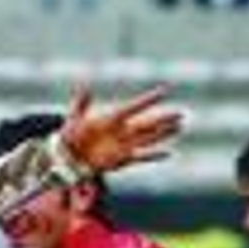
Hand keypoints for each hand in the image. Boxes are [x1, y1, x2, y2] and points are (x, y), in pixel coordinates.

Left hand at [60, 85, 182, 174]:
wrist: (68, 157)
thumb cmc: (71, 136)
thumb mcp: (74, 119)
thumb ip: (80, 105)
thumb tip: (84, 87)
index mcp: (112, 118)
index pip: (135, 107)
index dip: (149, 99)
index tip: (164, 91)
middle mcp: (121, 131)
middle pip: (147, 123)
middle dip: (164, 118)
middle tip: (180, 113)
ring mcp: (123, 145)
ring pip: (148, 138)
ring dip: (163, 134)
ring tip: (179, 128)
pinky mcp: (121, 160)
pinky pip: (141, 157)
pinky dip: (154, 155)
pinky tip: (168, 153)